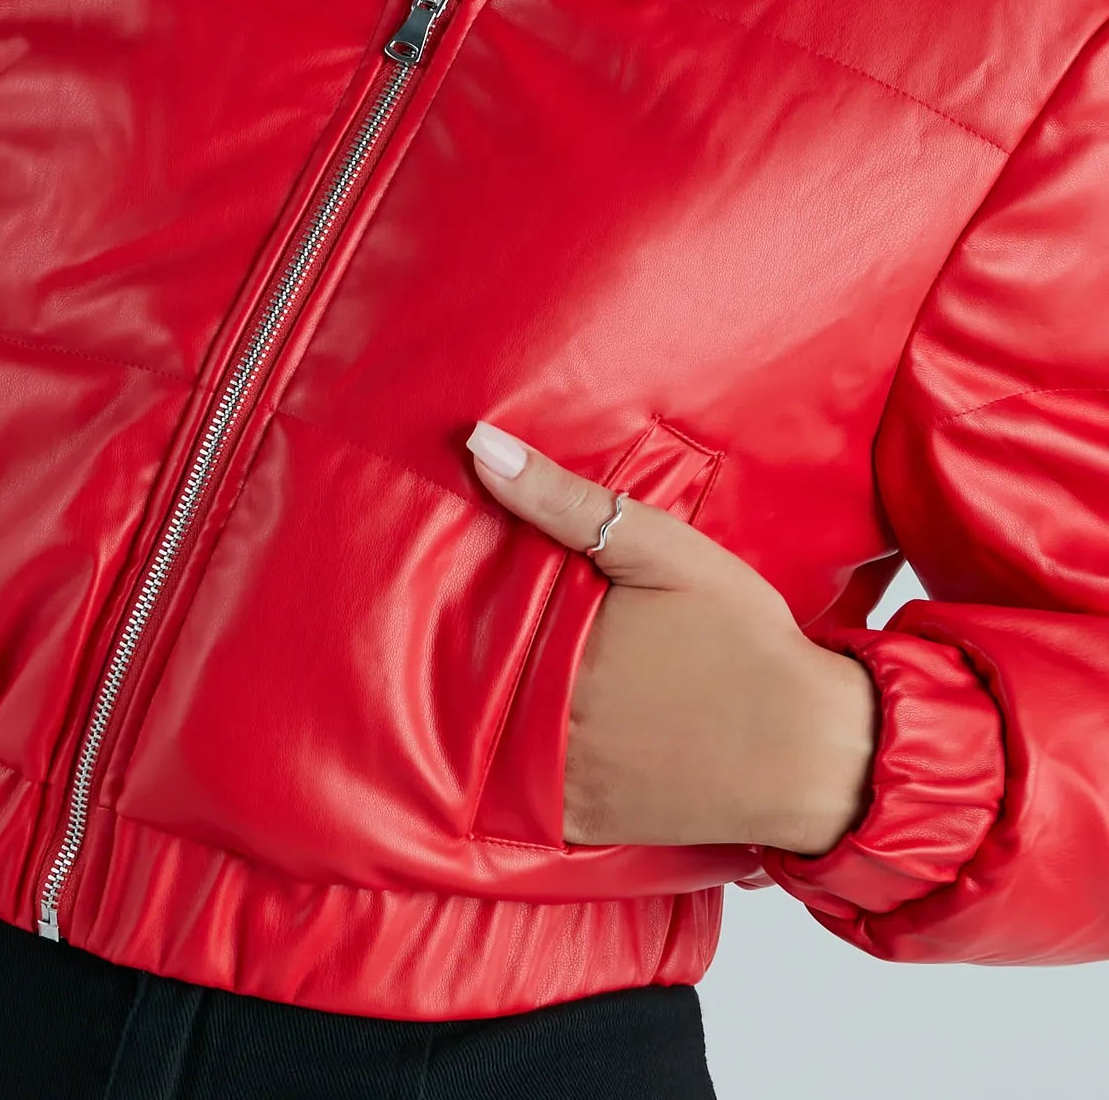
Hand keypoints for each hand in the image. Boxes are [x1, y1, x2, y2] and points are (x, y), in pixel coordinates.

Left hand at [466, 419, 878, 856]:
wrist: (816, 750)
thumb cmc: (745, 641)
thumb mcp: (662, 550)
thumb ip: (566, 501)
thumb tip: (481, 447)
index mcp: (557, 651)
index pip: (470, 620)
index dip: (463, 600)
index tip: (456, 585)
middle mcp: (549, 724)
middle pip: (477, 679)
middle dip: (477, 653)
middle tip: (495, 630)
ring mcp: (565, 783)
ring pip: (493, 739)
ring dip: (491, 711)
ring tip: (512, 676)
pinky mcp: (587, 825)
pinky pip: (524, 801)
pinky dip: (523, 769)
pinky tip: (536, 736)